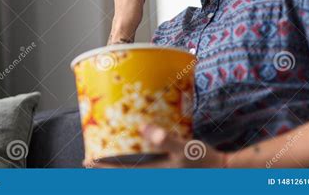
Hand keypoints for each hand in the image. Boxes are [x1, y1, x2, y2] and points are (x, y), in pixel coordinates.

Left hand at [83, 124, 225, 167]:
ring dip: (119, 166)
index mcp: (154, 175)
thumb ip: (164, 139)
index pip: (120, 173)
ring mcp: (161, 177)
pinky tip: (136, 153)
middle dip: (106, 168)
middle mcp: (154, 178)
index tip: (87, 160)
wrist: (222, 173)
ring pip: (133, 173)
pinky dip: (134, 162)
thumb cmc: (204, 162)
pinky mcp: (167, 173)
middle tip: (92, 158)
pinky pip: (145, 169)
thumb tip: (144, 129)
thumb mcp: (184, 148)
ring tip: (109, 154)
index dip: (102, 167)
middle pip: (123, 175)